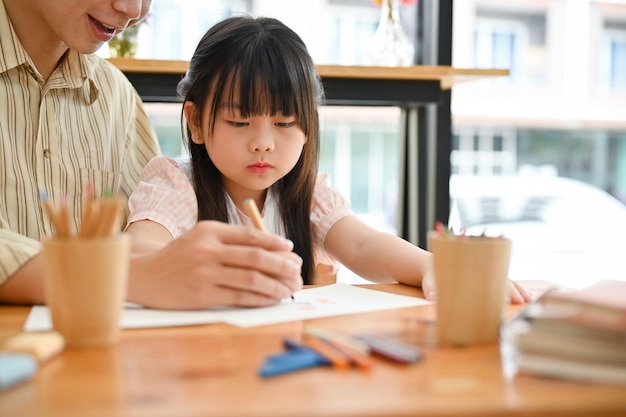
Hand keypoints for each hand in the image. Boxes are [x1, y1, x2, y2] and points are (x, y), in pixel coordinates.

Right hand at [127, 221, 302, 309]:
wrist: (145, 276)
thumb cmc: (180, 256)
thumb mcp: (201, 237)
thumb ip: (230, 239)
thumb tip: (271, 249)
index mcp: (210, 231)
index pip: (251, 235)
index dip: (275, 243)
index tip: (289, 249)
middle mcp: (208, 250)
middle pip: (256, 257)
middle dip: (282, 265)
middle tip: (297, 271)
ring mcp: (205, 273)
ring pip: (251, 279)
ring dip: (275, 285)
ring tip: (289, 289)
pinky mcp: (202, 295)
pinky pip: (240, 297)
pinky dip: (260, 299)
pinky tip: (271, 299)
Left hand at [422, 268, 531, 303]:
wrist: (429, 263)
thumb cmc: (430, 273)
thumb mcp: (428, 280)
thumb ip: (430, 288)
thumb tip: (431, 297)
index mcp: (467, 267)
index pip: (485, 278)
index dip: (497, 289)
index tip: (507, 299)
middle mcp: (478, 267)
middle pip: (498, 277)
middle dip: (511, 289)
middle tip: (522, 301)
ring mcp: (483, 270)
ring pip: (504, 278)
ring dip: (516, 288)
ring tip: (528, 299)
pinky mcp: (484, 274)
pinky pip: (502, 279)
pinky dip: (514, 287)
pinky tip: (524, 295)